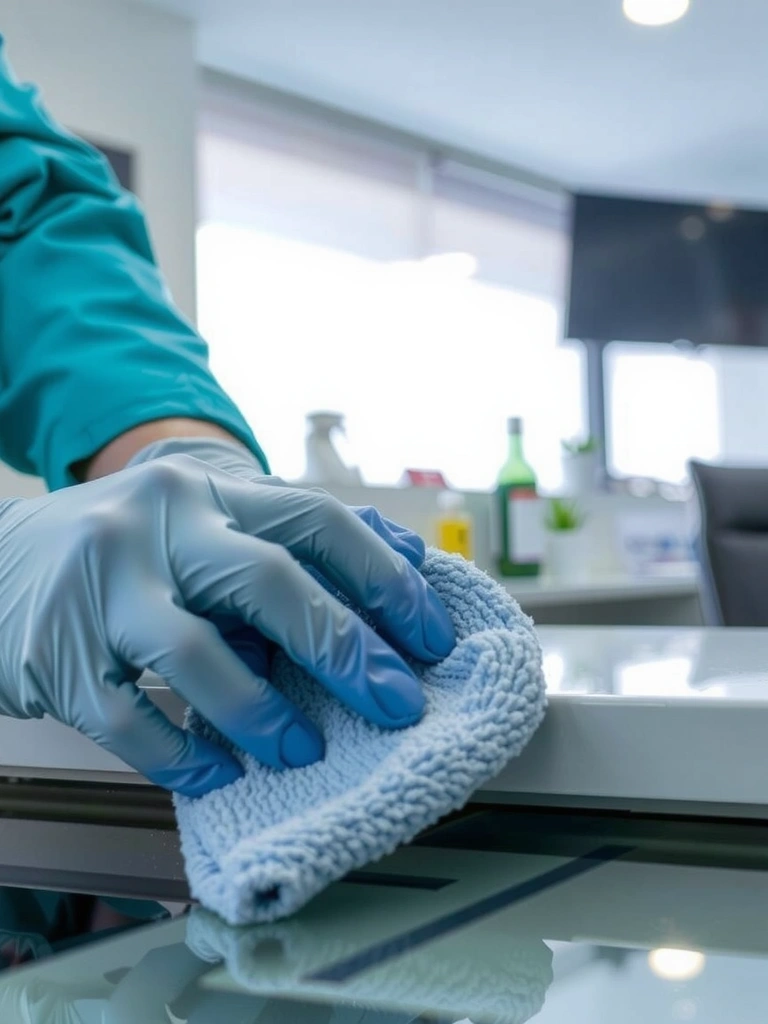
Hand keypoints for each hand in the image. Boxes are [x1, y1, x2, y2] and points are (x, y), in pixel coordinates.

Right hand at [126, 436, 447, 750]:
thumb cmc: (125, 552)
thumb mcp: (204, 526)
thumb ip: (291, 540)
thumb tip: (404, 558)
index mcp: (209, 494)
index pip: (317, 520)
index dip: (385, 579)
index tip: (431, 635)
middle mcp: (158, 527)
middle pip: (269, 582)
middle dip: (346, 648)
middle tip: (396, 702)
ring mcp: (103, 587)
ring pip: (197, 655)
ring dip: (263, 713)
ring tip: (301, 750)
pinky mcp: (55, 653)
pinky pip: (127, 717)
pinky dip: (182, 754)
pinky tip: (218, 772)